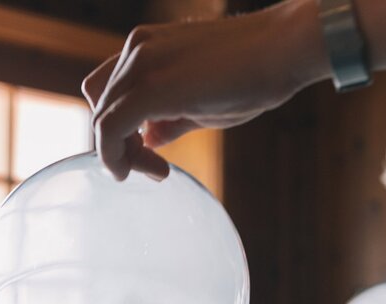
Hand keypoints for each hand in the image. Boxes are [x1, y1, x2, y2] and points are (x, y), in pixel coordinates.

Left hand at [82, 0, 319, 180]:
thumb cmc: (254, 74)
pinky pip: (109, 129)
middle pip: (101, 107)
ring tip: (157, 172)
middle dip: (119, 146)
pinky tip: (129, 172)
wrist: (284, 49)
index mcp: (146, 48)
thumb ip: (170, 119)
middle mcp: (136, 50)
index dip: (119, 130)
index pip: (109, 93)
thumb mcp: (202, 102)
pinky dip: (112, 156)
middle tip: (156, 170)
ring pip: (101, 119)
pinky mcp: (150, 88)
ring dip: (118, 154)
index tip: (152, 157)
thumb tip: (148, 139)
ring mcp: (140, 64)